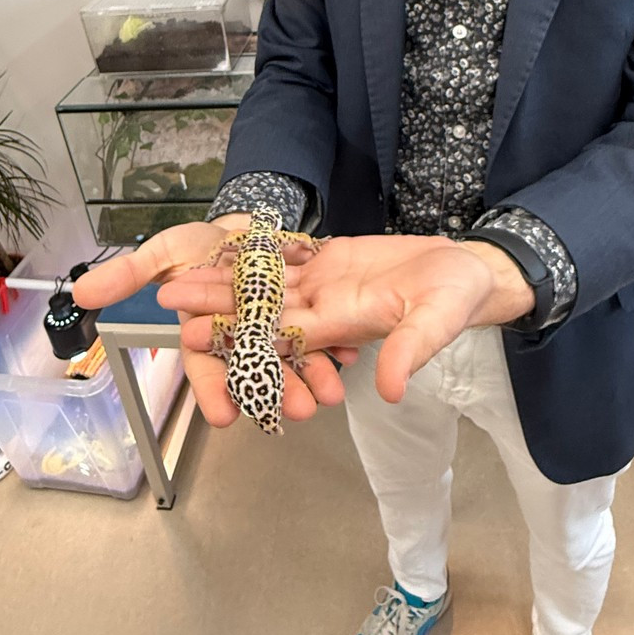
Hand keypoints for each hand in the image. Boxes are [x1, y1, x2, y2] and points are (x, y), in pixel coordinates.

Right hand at [72, 218, 350, 427]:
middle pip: (258, 369)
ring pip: (293, 358)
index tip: (225, 418)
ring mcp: (275, 328)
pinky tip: (351, 357)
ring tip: (328, 396)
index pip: (206, 367)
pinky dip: (337, 345)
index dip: (213, 391)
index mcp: (207, 332)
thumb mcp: (162, 253)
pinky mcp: (304, 313)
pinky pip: (322, 333)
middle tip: (295, 411)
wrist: (241, 223)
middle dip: (276, 391)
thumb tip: (79, 293)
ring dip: (311, 377)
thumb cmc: (199, 247)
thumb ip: (129, 274)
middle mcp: (242, 337)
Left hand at [173, 234, 531, 404]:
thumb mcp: (437, 322)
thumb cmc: (456, 299)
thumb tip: (392, 389)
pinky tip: (224, 246)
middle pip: (260, 309)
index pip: (279, 334)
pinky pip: (290, 258)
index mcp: (342, 326)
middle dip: (215, 307)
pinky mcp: (334, 260)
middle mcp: (325, 308)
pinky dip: (258, 253)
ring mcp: (327, 284)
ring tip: (181, 276)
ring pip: (267, 284)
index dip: (235, 334)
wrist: (466, 274)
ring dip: (226, 282)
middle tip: (167, 301)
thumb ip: (411, 350)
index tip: (196, 334)